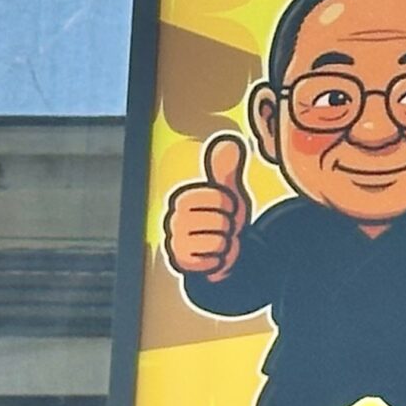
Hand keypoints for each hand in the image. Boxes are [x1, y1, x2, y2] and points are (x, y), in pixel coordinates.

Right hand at [164, 133, 250, 279]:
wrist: (220, 251)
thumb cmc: (222, 218)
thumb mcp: (228, 193)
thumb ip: (227, 170)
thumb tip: (230, 142)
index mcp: (184, 198)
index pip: (221, 198)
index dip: (232, 205)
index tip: (226, 208)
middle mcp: (174, 218)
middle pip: (221, 221)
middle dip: (230, 226)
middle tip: (224, 227)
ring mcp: (175, 242)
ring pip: (219, 242)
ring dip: (227, 244)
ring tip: (220, 240)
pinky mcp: (180, 263)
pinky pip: (213, 260)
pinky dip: (221, 260)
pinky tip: (214, 256)